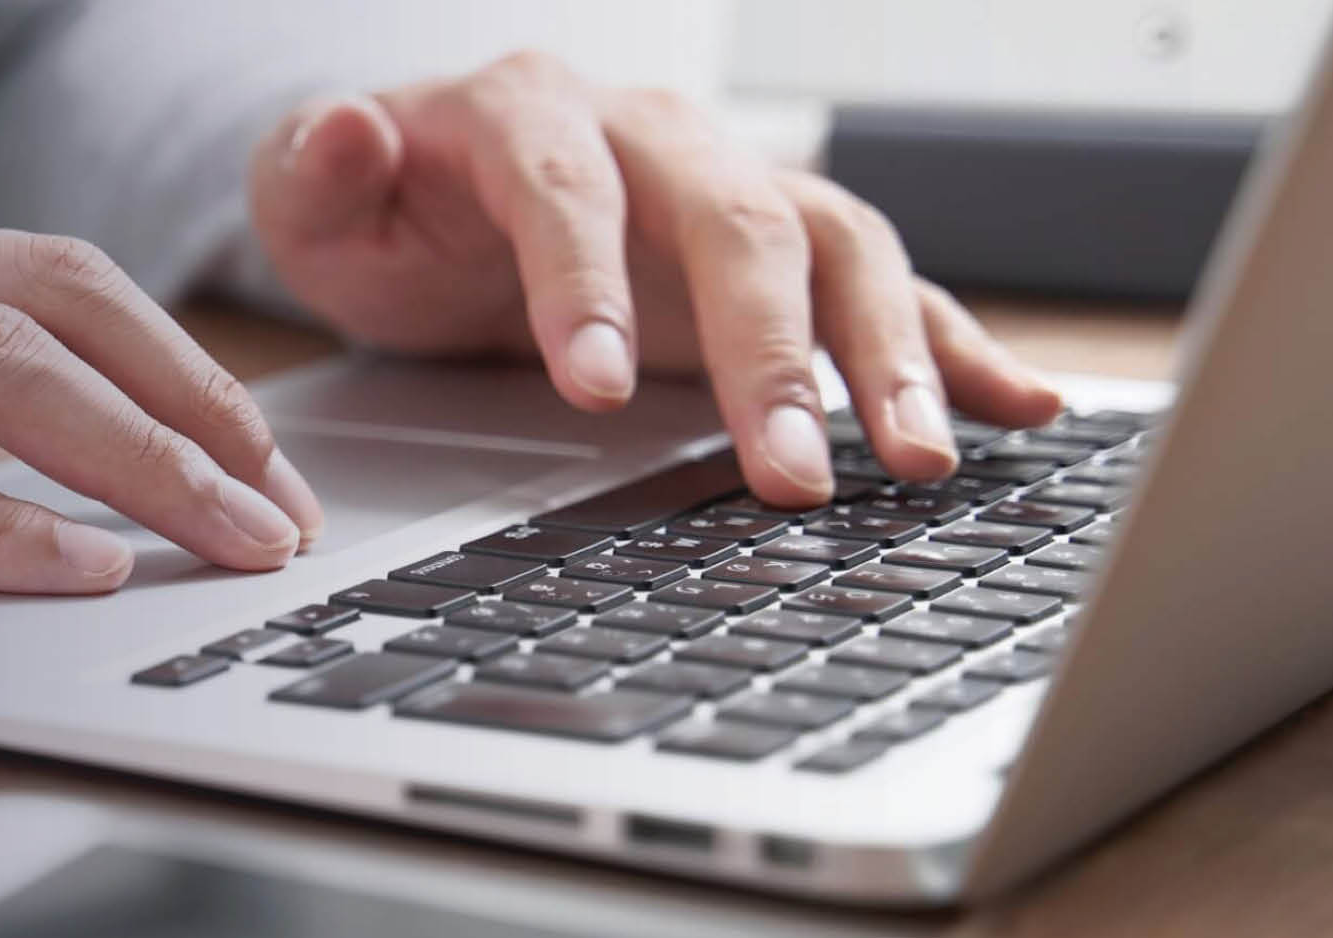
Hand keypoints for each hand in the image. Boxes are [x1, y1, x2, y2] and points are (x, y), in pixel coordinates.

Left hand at [247, 52, 1064, 505]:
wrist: (430, 202)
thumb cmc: (379, 211)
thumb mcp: (312, 200)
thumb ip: (314, 173)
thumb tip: (342, 131)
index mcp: (530, 114)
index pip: (569, 186)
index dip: (586, 280)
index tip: (594, 387)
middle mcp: (654, 137)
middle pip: (736, 219)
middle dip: (768, 349)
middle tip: (787, 472)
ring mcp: (732, 191)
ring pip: (834, 248)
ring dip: (885, 354)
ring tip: (915, 460)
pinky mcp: (782, 257)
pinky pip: (887, 288)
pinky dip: (955, 342)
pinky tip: (1020, 404)